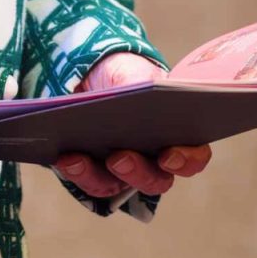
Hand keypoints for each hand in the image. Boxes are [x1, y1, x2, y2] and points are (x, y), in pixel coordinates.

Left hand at [51, 52, 212, 200]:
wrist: (90, 74)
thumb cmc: (123, 74)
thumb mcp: (132, 71)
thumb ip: (141, 83)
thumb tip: (138, 95)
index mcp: (177, 135)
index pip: (193, 156)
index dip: (187, 160)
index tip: (170, 155)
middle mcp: (154, 161)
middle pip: (155, 180)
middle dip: (137, 171)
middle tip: (119, 157)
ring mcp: (124, 171)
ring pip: (117, 186)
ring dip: (96, 175)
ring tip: (76, 158)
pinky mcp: (95, 173)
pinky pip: (88, 181)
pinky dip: (75, 171)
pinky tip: (63, 157)